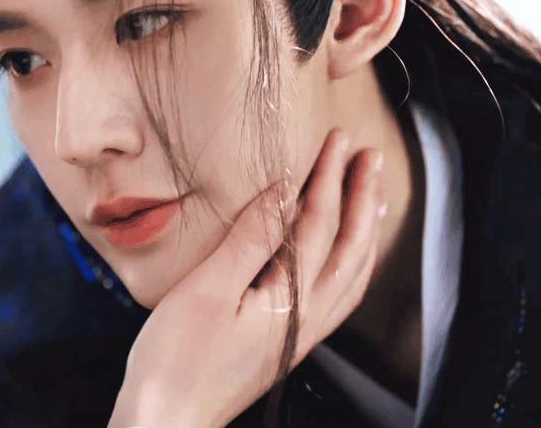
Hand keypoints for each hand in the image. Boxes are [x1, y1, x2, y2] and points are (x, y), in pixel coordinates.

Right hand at [107, 129, 386, 427]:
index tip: (338, 141)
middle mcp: (308, 318)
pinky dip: (350, 264)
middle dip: (363, 198)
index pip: (320, 225)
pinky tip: (342, 257)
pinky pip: (338, 294)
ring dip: (364, 230)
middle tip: (370, 157)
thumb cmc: (177, 362)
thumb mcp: (208, 289)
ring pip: (351, 274)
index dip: (330, 178)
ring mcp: (301, 334)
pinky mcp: (286, 343)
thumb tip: (284, 189)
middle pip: (350, 248)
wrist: (168, 424)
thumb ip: (251, 238)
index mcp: (292, 300)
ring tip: (372, 197)